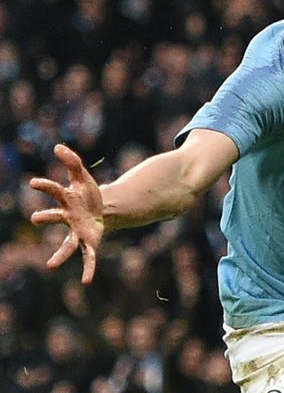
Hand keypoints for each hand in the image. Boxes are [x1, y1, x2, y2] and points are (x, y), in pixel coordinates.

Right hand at [29, 144, 104, 283]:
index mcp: (66, 200)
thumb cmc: (88, 194)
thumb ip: (72, 161)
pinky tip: (86, 281)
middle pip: (55, 217)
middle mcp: (68, 218)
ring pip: (67, 245)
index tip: (33, 183)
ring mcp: (77, 232)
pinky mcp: (90, 242)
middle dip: (45, 217)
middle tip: (34, 218)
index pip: (54, 191)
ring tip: (51, 266)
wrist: (104, 209)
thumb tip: (58, 147)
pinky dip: (88, 268)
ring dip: (60, 256)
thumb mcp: (83, 175)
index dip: (45, 186)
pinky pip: (88, 257)